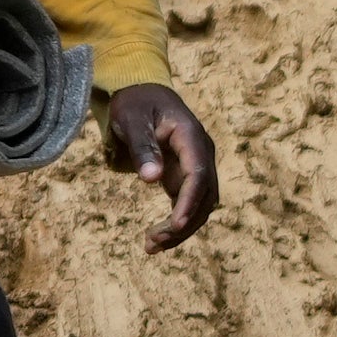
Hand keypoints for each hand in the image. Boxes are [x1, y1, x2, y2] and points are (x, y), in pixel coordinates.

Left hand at [103, 81, 218, 252]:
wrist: (141, 90)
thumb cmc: (135, 102)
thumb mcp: (131, 119)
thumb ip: (142, 146)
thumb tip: (152, 179)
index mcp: (191, 137)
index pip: (199, 175)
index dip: (189, 202)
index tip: (174, 224)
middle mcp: (201, 154)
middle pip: (204, 197)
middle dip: (183, 223)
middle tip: (152, 242)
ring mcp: (195, 166)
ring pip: (200, 206)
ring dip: (180, 229)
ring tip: (151, 246)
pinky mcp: (185, 176)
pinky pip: (187, 205)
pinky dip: (175, 224)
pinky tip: (156, 239)